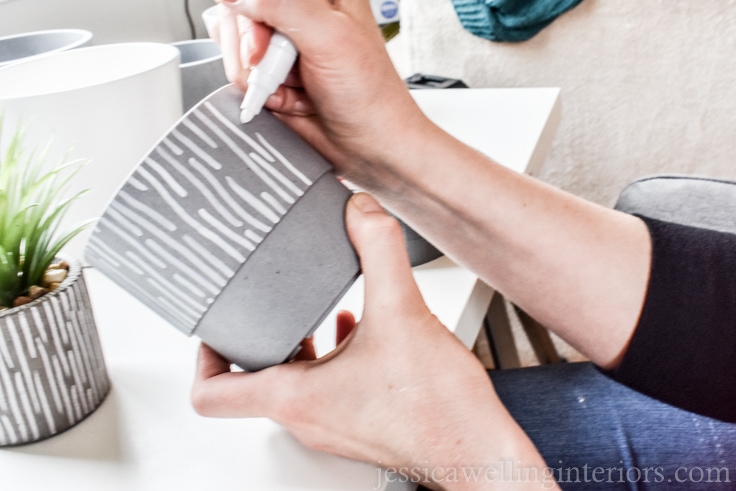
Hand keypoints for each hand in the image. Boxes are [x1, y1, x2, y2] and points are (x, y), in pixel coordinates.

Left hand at [191, 193, 552, 489]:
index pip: (212, 394)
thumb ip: (380, 251)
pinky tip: (355, 327)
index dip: (203, 357)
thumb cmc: (441, 409)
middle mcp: (308, 417)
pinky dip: (328, 354)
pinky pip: (325, 385)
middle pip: (250, 382)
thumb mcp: (404, 313)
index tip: (216, 326)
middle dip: (252, 338)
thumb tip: (361, 211)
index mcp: (297, 398)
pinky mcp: (360, 421)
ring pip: (290, 382)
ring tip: (306, 310)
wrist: (480, 453)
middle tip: (257, 303)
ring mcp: (333, 423)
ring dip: (293, 343)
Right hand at [210, 0, 430, 187]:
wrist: (369, 147)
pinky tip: (289, 98)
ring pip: (234, 46)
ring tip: (293, 86)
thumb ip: (281, 6)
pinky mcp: (272, 74)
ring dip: (259, 76)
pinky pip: (241, 75)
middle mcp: (299, 15)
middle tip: (284, 69)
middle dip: (255, 49)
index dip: (253, 12)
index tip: (265, 40)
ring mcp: (283, 46)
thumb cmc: (370, 95)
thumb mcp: (329, 37)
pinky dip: (260, 93)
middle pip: (239, 14)